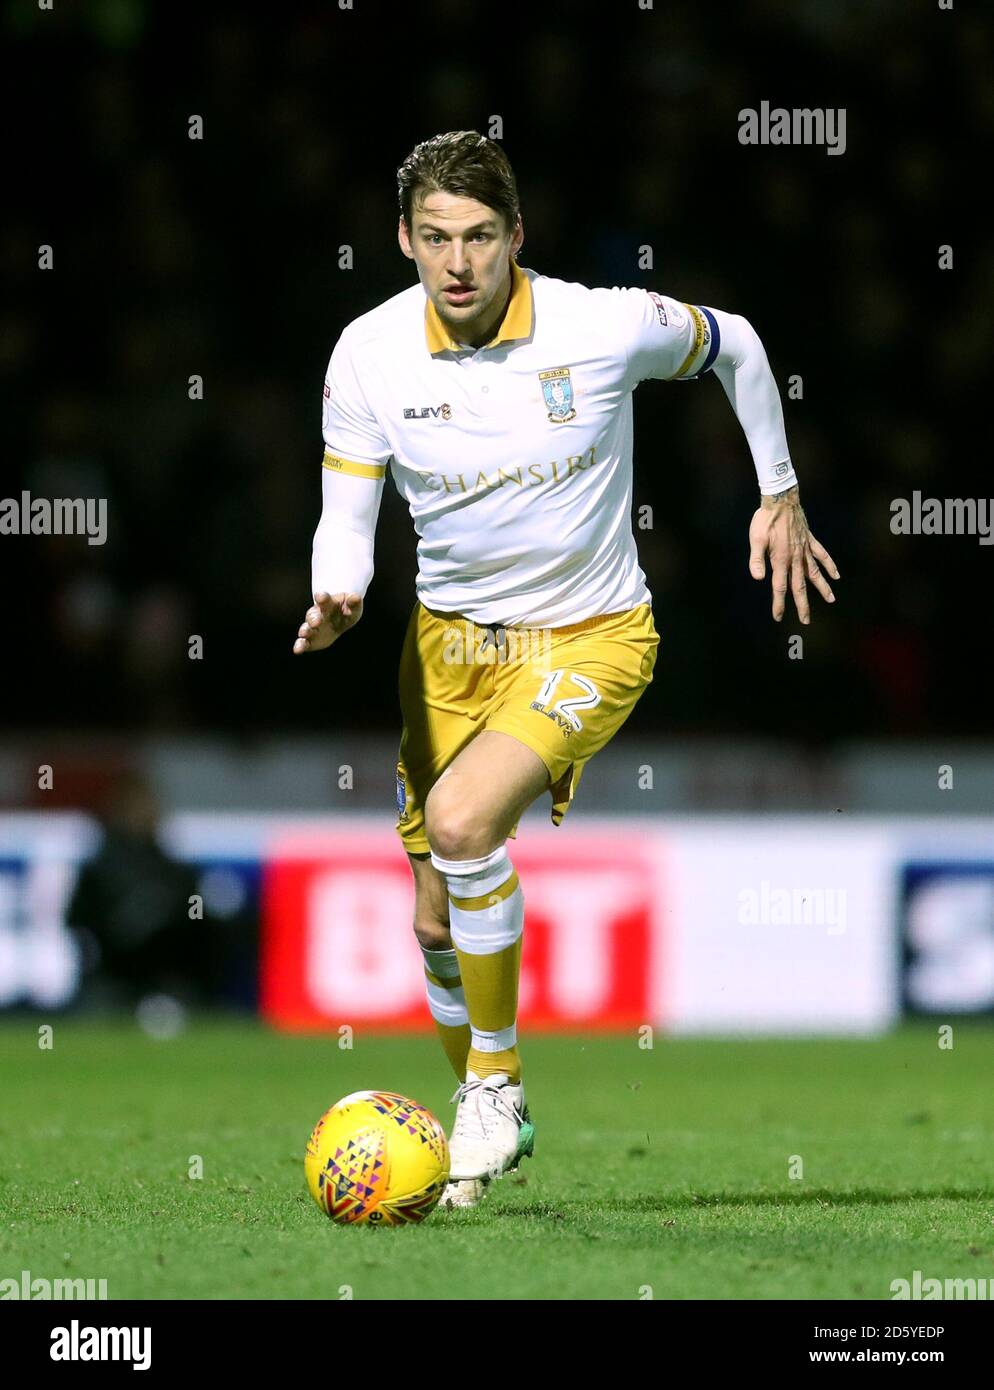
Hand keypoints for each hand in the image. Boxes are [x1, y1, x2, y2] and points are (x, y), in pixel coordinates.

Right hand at [292, 591, 362, 653]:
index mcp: (327, 603)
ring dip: (305, 630)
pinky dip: (300, 645)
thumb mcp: (353, 606)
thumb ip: (354, 603)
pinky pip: (304, 642)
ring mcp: (312, 627)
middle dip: (314, 618)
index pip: (324, 598)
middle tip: (316, 622)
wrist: (340, 621)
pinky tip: (298, 650)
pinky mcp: (311, 639)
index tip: (320, 597)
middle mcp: (317, 614)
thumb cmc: (346, 610)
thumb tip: (356, 598)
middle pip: (313, 614)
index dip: (322, 597)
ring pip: (306, 628)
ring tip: (303, 633)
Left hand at [748, 487, 839, 624]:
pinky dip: (829, 565)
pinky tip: (835, 575)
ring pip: (815, 573)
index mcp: (781, 559)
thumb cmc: (765, 520)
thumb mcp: (756, 540)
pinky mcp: (810, 540)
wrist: (780, 499)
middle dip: (802, 605)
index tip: (778, 617)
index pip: (780, 587)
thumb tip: (757, 578)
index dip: (779, 603)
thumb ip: (756, 560)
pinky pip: (822, 555)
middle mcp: (795, 557)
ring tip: (831, 600)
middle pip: (800, 586)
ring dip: (822, 588)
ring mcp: (805, 549)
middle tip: (806, 621)